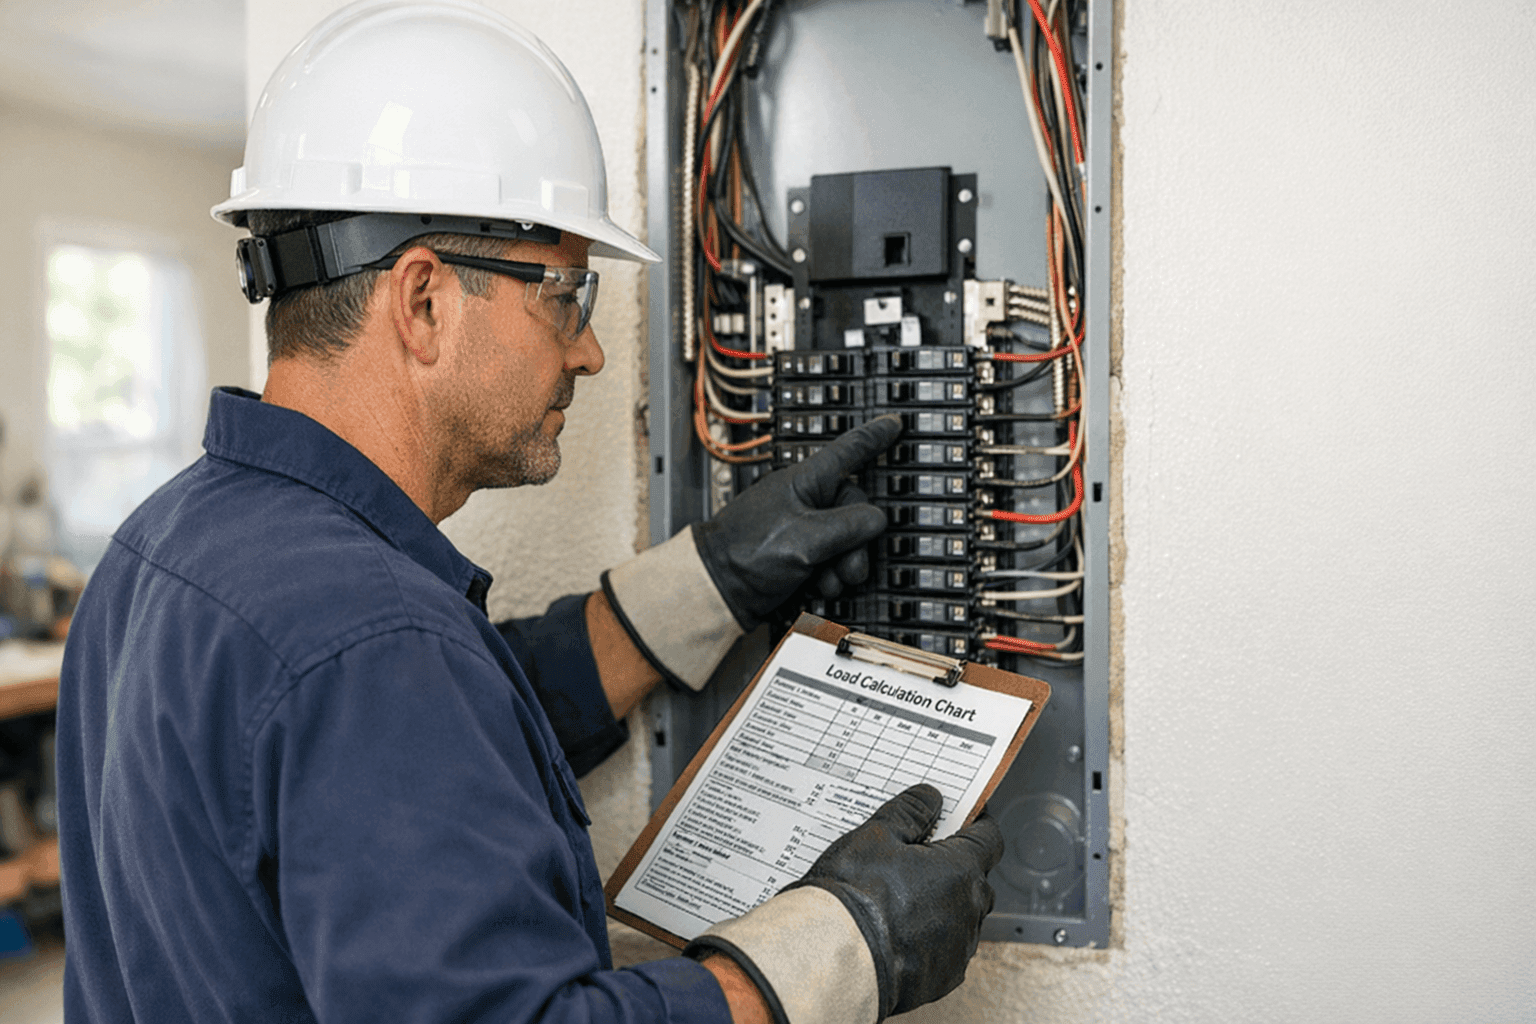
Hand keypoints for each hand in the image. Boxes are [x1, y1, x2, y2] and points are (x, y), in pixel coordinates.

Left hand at [693, 414, 901, 628]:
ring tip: (828, 580)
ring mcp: (800, 527)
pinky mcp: (796, 553)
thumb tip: (876, 520)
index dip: (874, 438)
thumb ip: (849, 526)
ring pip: (845, 539)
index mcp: (805, 482)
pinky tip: (818, 587)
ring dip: (843, 564)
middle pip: (854, 510)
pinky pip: (829, 559)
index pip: (848, 452)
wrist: (717, 590)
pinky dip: (829, 575)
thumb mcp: (807, 538)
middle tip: (850, 567)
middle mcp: (804, 500)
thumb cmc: (746, 553)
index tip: (894, 425)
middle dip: (857, 543)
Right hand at [783, 784, 1002, 1018]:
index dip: (977, 824)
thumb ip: (910, 812)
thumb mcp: (876, 835)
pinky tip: (901, 932)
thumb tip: (930, 797)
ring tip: (905, 898)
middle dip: (957, 866)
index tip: (965, 818)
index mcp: (961, 870)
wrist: (832, 957)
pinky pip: (948, 951)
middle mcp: (969, 910)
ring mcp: (958, 948)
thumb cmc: (855, 895)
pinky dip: (932, 939)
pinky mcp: (942, 979)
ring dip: (945, 904)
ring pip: (963, 917)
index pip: (988, 839)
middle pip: (977, 879)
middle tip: (921, 856)